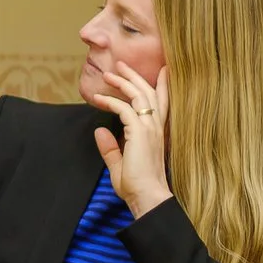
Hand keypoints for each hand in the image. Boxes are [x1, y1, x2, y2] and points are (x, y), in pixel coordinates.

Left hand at [93, 63, 173, 217]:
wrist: (146, 197)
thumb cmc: (137, 185)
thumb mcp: (120, 164)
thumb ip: (111, 148)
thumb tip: (100, 131)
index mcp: (156, 133)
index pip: (162, 103)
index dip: (162, 85)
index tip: (164, 69)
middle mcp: (156, 127)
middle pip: (149, 93)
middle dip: (135, 76)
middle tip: (121, 64)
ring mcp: (150, 128)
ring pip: (139, 95)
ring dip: (123, 82)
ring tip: (108, 74)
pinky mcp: (139, 133)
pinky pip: (124, 109)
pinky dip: (110, 101)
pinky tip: (98, 99)